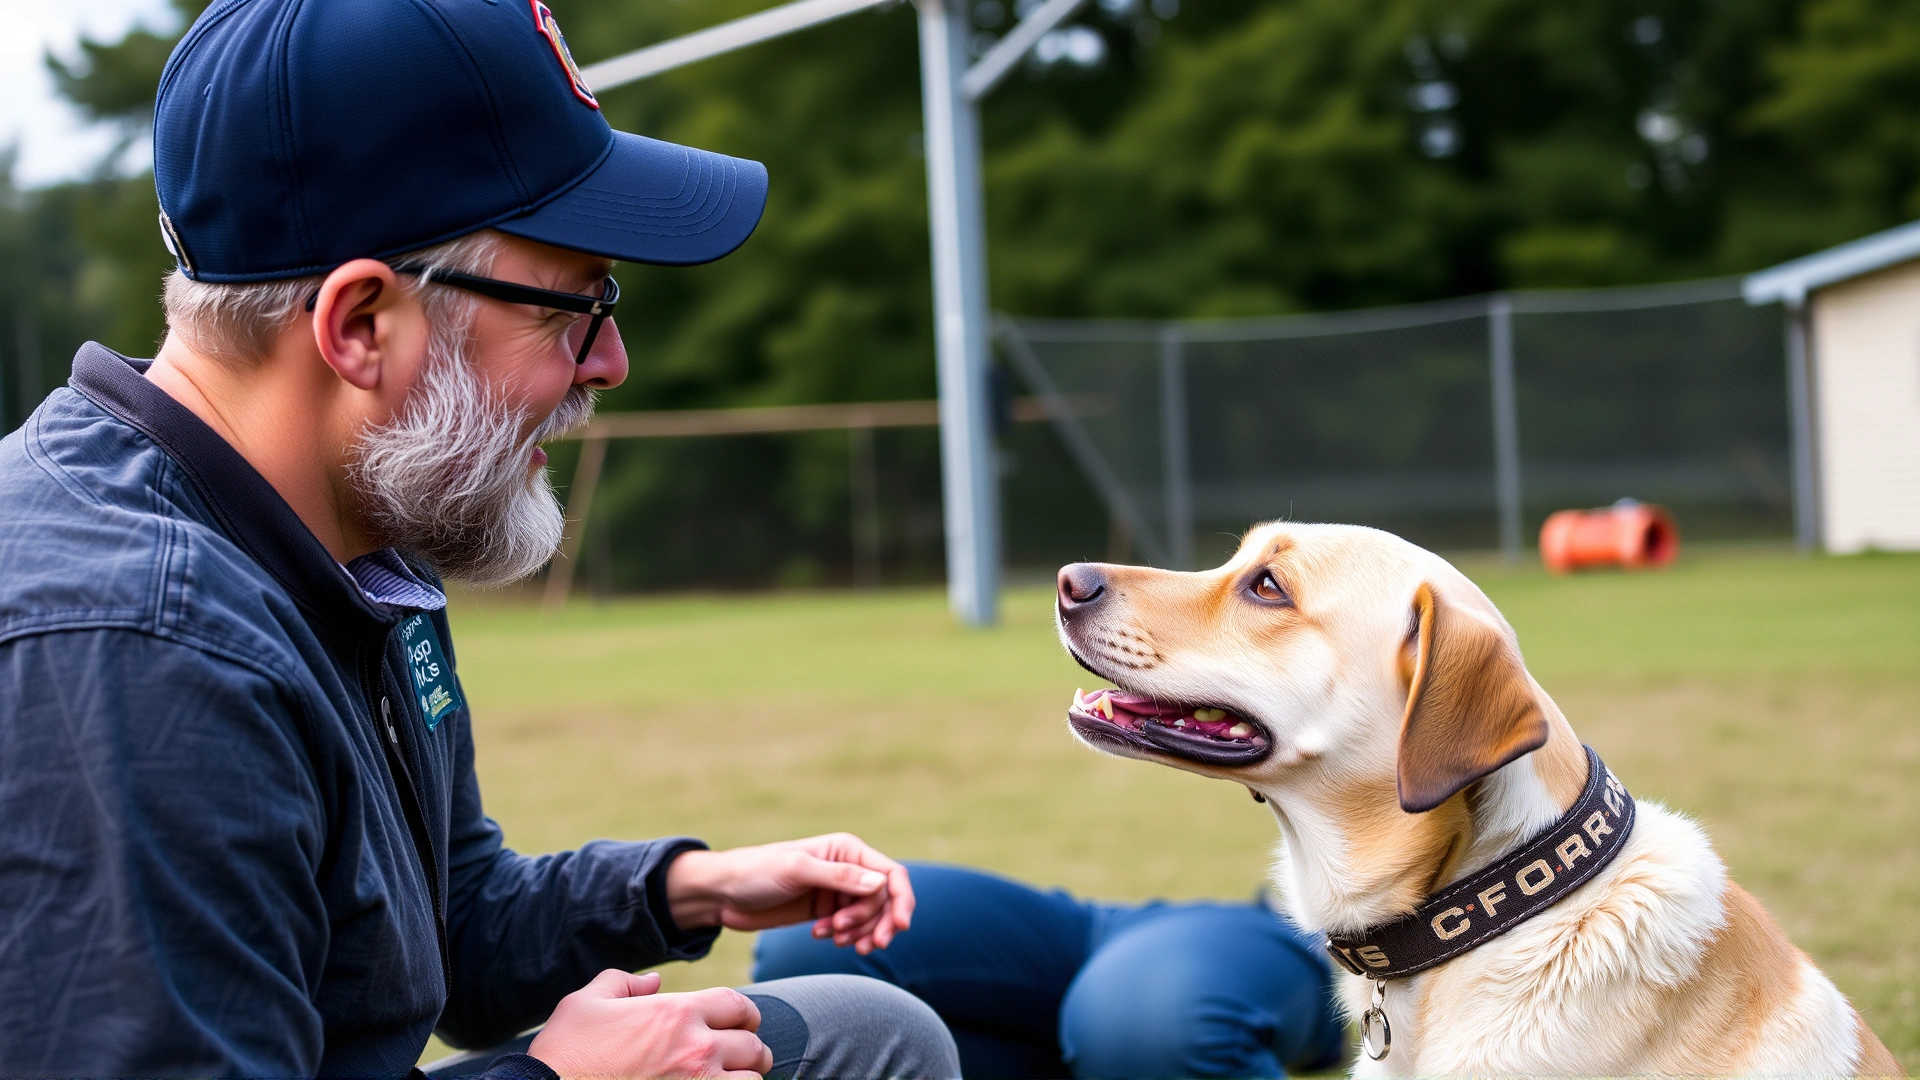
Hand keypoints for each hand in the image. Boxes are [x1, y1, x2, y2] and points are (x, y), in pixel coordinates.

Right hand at [527, 970, 770, 1078]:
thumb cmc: (565, 1052)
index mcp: (676, 1013)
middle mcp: (696, 1049)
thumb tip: (652, 981)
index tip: (738, 1023)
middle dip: (750, 1049)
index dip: (743, 1013)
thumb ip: (624, 983)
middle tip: (739, 1057)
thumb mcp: (586, 1002)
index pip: (738, 1005)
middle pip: (753, 1046)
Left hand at [665, 833, 913, 954]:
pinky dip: (843, 937)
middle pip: (884, 900)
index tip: (899, 928)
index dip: (901, 900)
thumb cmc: (756, 872)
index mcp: (846, 849)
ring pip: (870, 917)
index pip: (891, 874)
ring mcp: (837, 892)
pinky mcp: (826, 912)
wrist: (724, 894)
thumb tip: (881, 884)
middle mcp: (848, 868)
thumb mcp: (797, 870)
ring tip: (836, 941)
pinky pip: (850, 928)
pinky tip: (819, 936)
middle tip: (864, 946)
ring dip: (860, 933)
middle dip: (877, 923)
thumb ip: (839, 877)